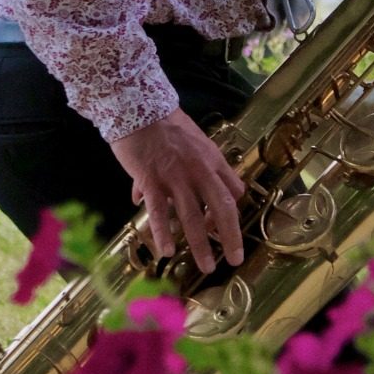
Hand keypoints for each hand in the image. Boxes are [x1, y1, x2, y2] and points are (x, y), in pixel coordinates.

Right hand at [109, 109, 245, 273]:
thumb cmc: (163, 125)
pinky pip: (160, 212)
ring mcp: (177, 177)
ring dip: (200, 245)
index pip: (232, 192)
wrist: (138, 107)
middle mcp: (200, 171)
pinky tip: (167, 251)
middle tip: (234, 259)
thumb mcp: (189, 142)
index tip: (224, 229)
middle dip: (230, 237)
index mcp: (212, 161)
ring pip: (193, 217)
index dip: (231, 213)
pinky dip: (164, 234)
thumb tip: (159, 194)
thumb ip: (182, 169)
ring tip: (207, 266)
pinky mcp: (152, 180)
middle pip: (222, 209)